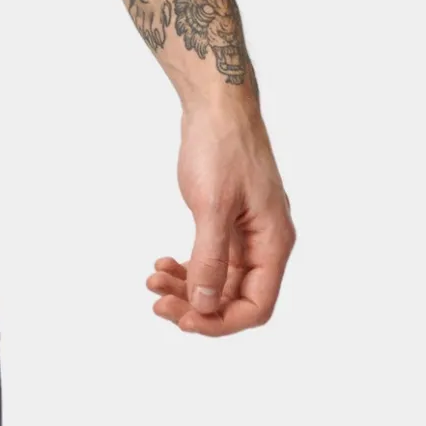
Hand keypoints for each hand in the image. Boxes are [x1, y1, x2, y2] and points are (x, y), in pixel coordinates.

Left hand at [146, 94, 294, 336]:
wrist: (216, 105)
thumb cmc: (222, 147)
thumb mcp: (213, 205)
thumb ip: (211, 257)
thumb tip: (204, 305)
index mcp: (273, 242)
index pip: (256, 305)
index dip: (221, 321)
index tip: (184, 320)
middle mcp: (265, 242)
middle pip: (234, 296)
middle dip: (196, 304)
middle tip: (158, 303)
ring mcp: (247, 231)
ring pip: (219, 278)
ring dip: (187, 285)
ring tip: (152, 280)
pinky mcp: (228, 220)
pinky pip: (211, 257)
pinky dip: (187, 265)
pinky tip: (162, 264)